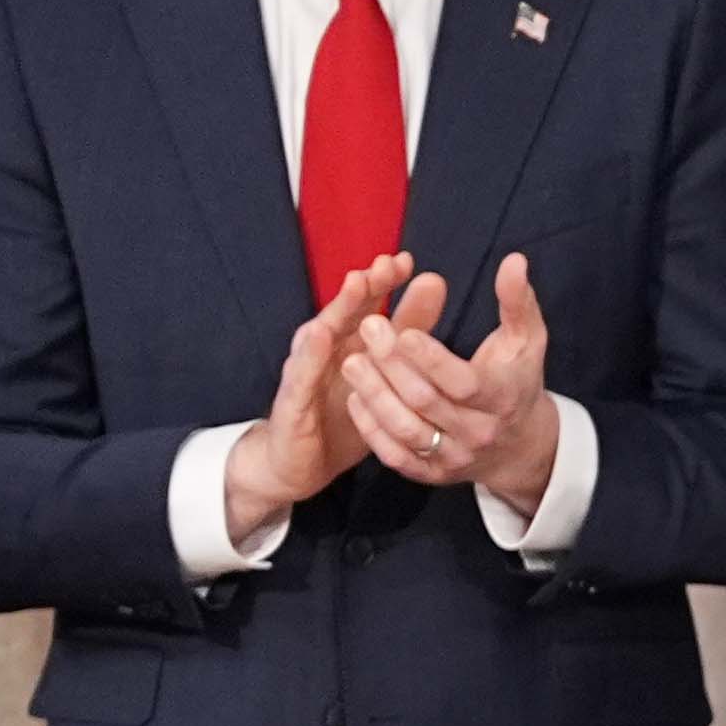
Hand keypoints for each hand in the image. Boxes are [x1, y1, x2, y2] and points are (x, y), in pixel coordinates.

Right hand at [223, 254, 444, 541]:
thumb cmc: (339, 416)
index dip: (384, 283)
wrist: (298, 464)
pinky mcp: (291, 402)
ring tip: (357, 284)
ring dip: (338, 308)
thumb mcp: (381, 375)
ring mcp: (305, 373)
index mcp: (347, 343)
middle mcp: (324, 351)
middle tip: (386, 264)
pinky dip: (309, 355)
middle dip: (365, 285)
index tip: (407, 262)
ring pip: (320, 335)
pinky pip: (301, 377)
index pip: (366, 305)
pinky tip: (320, 335)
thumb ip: (406, 329)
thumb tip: (434, 284)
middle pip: (345, 312)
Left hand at [340, 250, 560, 513]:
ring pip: (407, 431)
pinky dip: (372, 429)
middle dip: (393, 364)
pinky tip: (355, 398)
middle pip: (427, 402)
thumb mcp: (527, 339)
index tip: (404, 329)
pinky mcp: (433, 475)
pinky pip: (396, 456)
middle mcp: (478, 433)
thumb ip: (517, 301)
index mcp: (501, 398)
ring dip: (375, 395)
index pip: (463, 383)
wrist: (520, 446)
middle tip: (368, 328)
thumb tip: (513, 260)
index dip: (431, 358)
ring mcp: (454, 457)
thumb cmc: (518, 380)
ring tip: (351, 360)